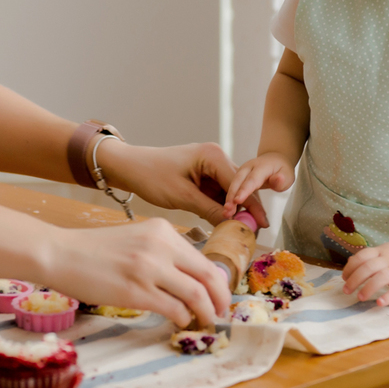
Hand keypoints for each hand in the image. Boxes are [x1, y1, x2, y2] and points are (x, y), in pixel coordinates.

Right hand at [43, 217, 230, 327]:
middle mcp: (160, 246)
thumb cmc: (94, 249)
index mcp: (162, 231)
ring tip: (204, 321)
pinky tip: (179, 322)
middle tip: (221, 312)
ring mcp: (148, 269)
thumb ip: (163, 252)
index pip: (204, 258)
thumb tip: (190, 278)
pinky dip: (182, 319)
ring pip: (196, 295)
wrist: (60, 253)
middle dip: (221, 299)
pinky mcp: (136, 292)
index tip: (219, 295)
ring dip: (206, 313)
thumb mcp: (136, 238)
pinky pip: (174, 309)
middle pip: (208, 276)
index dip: (218, 282)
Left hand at [101, 140, 268, 228]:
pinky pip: (220, 192)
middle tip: (257, 232)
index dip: (249, 206)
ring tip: (245, 231)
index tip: (257, 227)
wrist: (131, 167)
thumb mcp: (182, 196)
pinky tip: (228, 223)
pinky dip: (224, 207)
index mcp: (213, 155)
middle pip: (240, 186)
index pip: (239, 184)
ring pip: (232, 191)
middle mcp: (216, 157)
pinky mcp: (204, 174)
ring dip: (236, 209)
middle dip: (248, 208)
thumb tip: (234, 225)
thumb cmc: (152, 176)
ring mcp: (211, 165)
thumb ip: (210, 210)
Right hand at [221, 152, 295, 218]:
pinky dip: (229, 199)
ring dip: (228, 198)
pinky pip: (233, 188)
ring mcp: (241, 172)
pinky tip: (228, 210)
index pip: (252, 179)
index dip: (244, 190)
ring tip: (225, 213)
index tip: (237, 200)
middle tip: (227, 210)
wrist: (274, 160)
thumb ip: (282, 180)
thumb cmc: (281, 170)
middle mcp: (248, 167)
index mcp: (260, 166)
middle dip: (231, 195)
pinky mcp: (238, 178)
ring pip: (232, 185)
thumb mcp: (287, 175)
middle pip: (237, 181)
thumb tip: (278, 179)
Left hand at [341, 243, 388, 305]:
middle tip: (347, 291)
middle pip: (370, 267)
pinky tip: (379, 303)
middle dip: (355, 279)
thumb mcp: (384, 253)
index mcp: (382, 250)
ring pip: (383, 277)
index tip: (344, 278)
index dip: (351, 267)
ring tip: (360, 297)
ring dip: (369, 288)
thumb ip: (368, 258)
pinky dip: (388, 296)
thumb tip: (350, 263)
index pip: (363, 256)